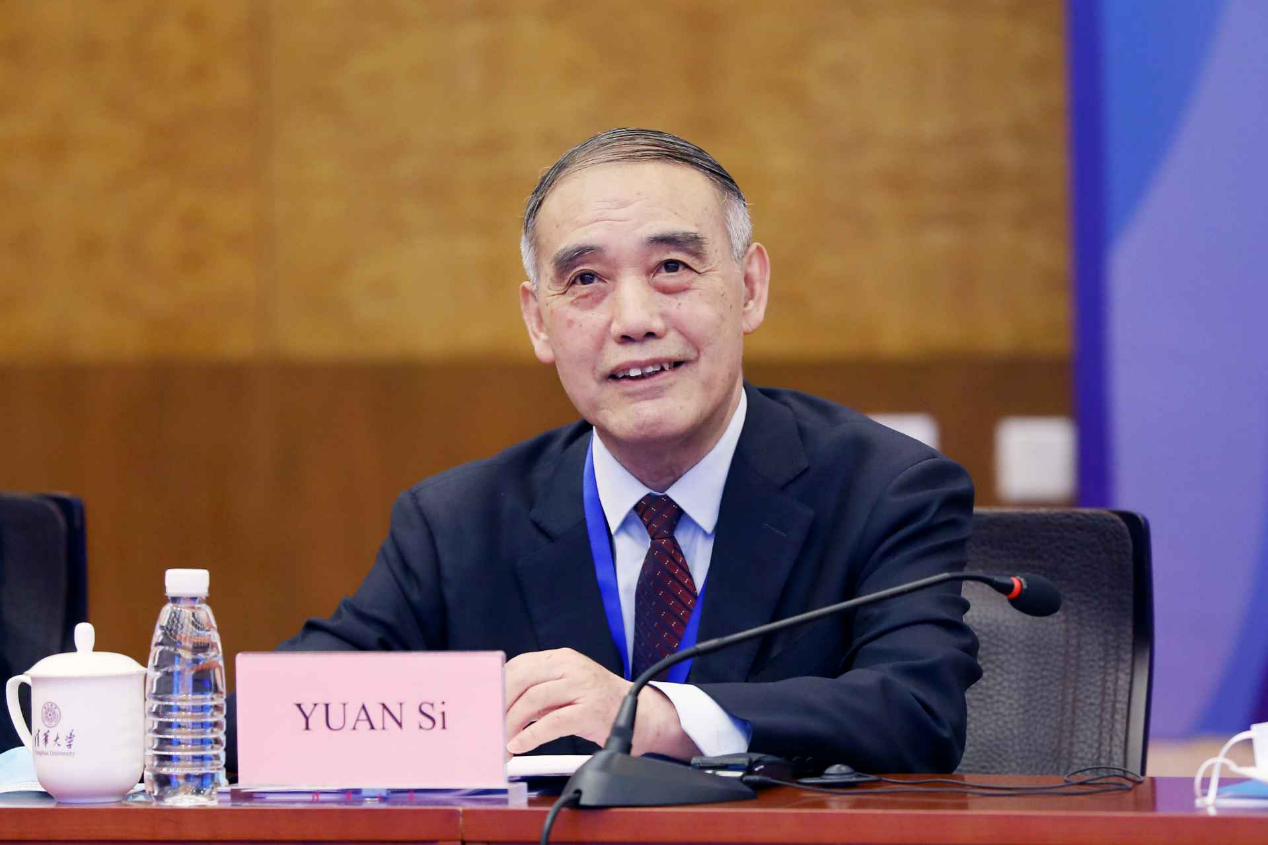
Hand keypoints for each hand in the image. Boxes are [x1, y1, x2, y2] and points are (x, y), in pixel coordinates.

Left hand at [503, 648, 699, 758]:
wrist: (641, 714)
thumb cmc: (598, 702)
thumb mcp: (566, 687)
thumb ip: (538, 692)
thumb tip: (501, 707)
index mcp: (561, 658)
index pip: (519, 665)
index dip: (498, 686)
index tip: (484, 705)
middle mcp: (570, 667)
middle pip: (522, 679)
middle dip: (500, 705)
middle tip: (489, 725)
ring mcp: (581, 687)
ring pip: (533, 700)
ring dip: (511, 724)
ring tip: (503, 741)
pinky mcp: (589, 711)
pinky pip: (552, 723)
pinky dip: (530, 736)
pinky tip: (519, 746)